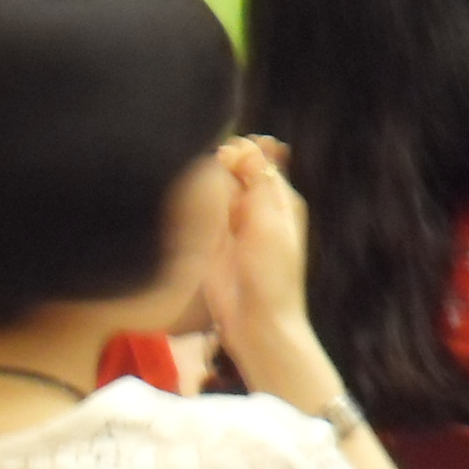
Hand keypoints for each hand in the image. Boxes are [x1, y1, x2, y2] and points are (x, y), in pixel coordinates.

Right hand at [199, 138, 314, 372]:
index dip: (242, 151)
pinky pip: (203, 211)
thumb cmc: (272, 275)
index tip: (226, 154)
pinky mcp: (212, 241)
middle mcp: (257, 207)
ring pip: (216, 188)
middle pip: (235, 170)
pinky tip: (188, 202)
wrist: (256, 323)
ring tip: (199, 186)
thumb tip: (243, 145)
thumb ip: (258, 180)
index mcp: (280, 199)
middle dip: (221, 163)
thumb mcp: (270, 221)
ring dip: (207, 182)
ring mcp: (233, 224)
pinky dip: (196, 203)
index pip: (259, 159)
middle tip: (211, 167)